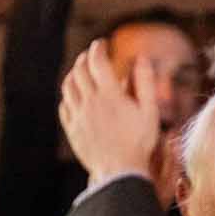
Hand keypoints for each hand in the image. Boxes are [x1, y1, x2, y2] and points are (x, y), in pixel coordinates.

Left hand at [59, 40, 159, 183]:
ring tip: (81, 71)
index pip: (97, 62)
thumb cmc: (139, 141)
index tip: (101, 43)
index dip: (98, 48)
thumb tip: (141, 58)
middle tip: (91, 55)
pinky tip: (75, 95)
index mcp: (110, 95)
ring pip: (68, 87)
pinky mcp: (72, 130)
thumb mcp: (150, 111)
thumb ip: (145, 82)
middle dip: (85, 58)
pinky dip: (69, 95)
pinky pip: (65, 106)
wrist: (119, 171)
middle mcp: (90, 103)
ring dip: (74, 74)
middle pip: (79, 71)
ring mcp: (78, 117)